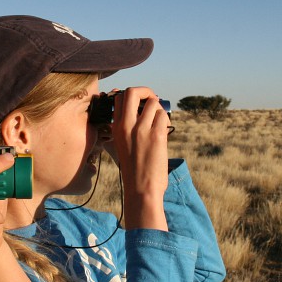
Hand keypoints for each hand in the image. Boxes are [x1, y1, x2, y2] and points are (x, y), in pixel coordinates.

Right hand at [108, 87, 169, 228]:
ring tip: (160, 122)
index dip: (132, 97)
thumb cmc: (133, 170)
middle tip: (151, 101)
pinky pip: (163, 115)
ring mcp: (141, 130)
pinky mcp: (157, 135)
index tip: (140, 104)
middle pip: (133, 92)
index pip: (119, 98)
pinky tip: (164, 131)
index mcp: (115, 128)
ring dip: (159, 109)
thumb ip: (127, 127)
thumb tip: (142, 111)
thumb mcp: (122, 145)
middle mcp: (126, 126)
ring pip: (153, 103)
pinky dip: (166, 120)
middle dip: (145, 91)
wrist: (141, 189)